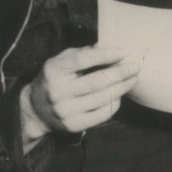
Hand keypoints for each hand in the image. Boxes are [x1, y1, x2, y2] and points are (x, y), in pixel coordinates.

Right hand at [20, 45, 139, 149]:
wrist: (36, 110)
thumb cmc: (53, 80)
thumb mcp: (59, 62)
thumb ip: (80, 54)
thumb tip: (104, 47)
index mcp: (53, 71)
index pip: (82, 60)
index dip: (104, 55)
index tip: (122, 52)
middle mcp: (57, 91)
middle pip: (96, 81)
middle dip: (120, 73)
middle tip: (135, 67)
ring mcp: (65, 110)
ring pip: (102, 98)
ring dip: (121, 88)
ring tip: (132, 80)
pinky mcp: (74, 125)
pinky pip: (101, 114)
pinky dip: (114, 103)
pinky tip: (119, 95)